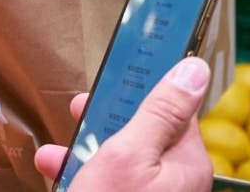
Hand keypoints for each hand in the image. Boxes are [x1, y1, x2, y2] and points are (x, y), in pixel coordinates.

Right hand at [34, 56, 213, 191]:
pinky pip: (108, 184)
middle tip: (80, 108)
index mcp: (185, 164)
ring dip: (85, 148)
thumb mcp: (128, 153)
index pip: (173, 108)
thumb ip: (160, 110)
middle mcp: (173, 184)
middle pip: (143, 132)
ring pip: (120, 160)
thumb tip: (196, 68)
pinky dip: (81, 174)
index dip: (143, 87)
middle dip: (106, 119)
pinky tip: (54, 168)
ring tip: (58, 148)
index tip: (119, 71)